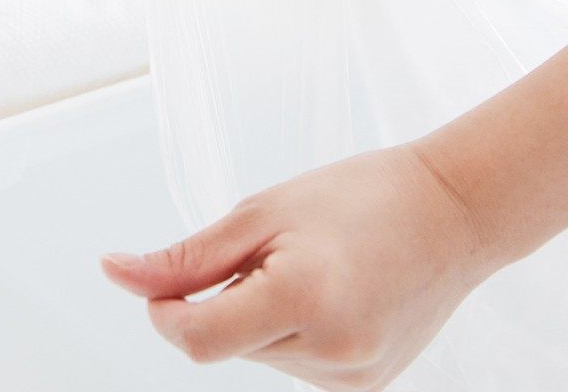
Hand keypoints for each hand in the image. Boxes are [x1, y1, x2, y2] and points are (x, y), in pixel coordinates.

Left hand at [102, 144, 491, 390]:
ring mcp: (353, 378)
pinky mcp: (366, 385)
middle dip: (227, 299)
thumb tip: (115, 275)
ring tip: (313, 264)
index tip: (170, 278)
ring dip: (261, 314)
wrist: (452, 211)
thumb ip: (187, 258)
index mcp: (303, 300)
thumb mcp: (263, 212)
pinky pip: (296, 363)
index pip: (196, 339)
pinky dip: (292, 329)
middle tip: (273, 248)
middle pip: (228, 343)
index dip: (166, 309)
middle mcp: (331, 354)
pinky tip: (330, 291)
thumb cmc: (356, 194)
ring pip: (260, 355)